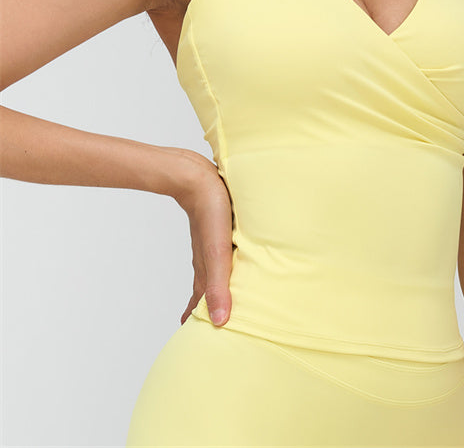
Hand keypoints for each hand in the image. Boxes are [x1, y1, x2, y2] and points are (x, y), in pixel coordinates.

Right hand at [173, 151, 233, 326]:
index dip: (197, 319)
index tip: (189, 335)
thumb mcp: (218, 253)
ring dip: (211, 283)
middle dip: (203, 305)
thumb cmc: (210, 212)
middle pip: (204, 287)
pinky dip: (219, 261)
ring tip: (212, 293)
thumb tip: (220, 322)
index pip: (200, 302)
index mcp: (206, 268)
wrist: (195, 177)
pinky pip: (216, 249)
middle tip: (198, 321)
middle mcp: (206, 257)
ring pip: (210, 268)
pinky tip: (225, 252)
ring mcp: (208, 241)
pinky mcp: (213, 225)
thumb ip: (218, 285)